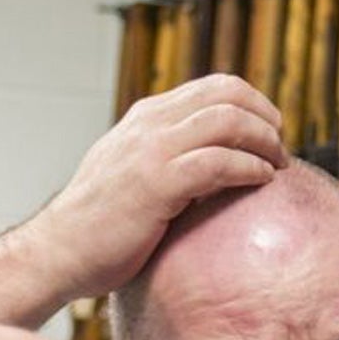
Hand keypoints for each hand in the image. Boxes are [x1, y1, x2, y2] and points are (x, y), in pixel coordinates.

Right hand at [31, 74, 284, 300]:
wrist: (58, 252)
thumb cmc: (97, 226)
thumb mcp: (129, 173)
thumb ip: (165, 158)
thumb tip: (214, 163)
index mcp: (145, 117)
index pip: (213, 87)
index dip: (252, 103)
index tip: (269, 130)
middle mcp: (149, 124)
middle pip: (228, 93)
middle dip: (265, 116)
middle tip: (280, 144)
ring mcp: (151, 151)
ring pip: (228, 120)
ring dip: (264, 140)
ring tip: (278, 163)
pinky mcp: (157, 184)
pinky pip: (219, 162)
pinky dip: (250, 167)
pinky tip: (262, 181)